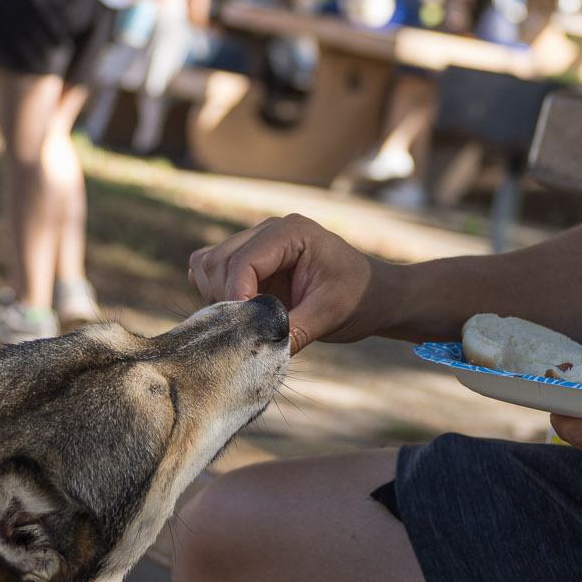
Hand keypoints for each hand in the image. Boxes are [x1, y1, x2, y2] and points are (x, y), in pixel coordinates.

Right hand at [188, 214, 381, 352]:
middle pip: (218, 261)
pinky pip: (212, 270)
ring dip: (218, 297)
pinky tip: (241, 313)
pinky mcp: (250, 260)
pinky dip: (216, 293)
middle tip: (248, 330)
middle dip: (226, 299)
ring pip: (208, 265)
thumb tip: (257, 350)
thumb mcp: (329, 316)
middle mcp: (269, 231)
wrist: (373, 294)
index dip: (235, 296)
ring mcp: (257, 242)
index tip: (243, 328)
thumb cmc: (358, 298)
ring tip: (247, 321)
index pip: (243, 260)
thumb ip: (292, 331)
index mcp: (292, 233)